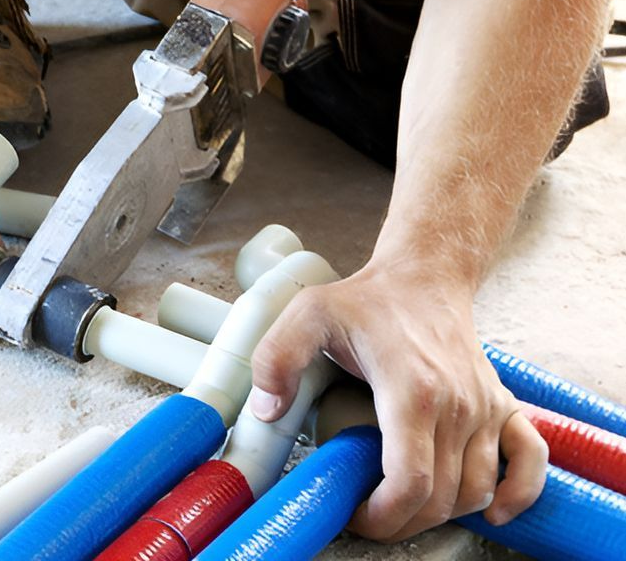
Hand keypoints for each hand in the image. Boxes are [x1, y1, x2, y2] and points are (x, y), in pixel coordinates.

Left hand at [248, 262, 547, 541]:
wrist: (423, 274)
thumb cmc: (369, 299)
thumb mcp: (309, 314)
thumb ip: (277, 357)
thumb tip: (266, 411)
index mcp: (412, 388)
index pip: (409, 481)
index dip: (381, 517)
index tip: (355, 515)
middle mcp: (457, 404)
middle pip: (440, 498)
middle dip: (401, 522)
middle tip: (368, 514)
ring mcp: (484, 406)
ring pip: (477, 490)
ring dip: (442, 512)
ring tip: (404, 505)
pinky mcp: (502, 404)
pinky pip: (529, 461)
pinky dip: (517, 494)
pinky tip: (492, 509)